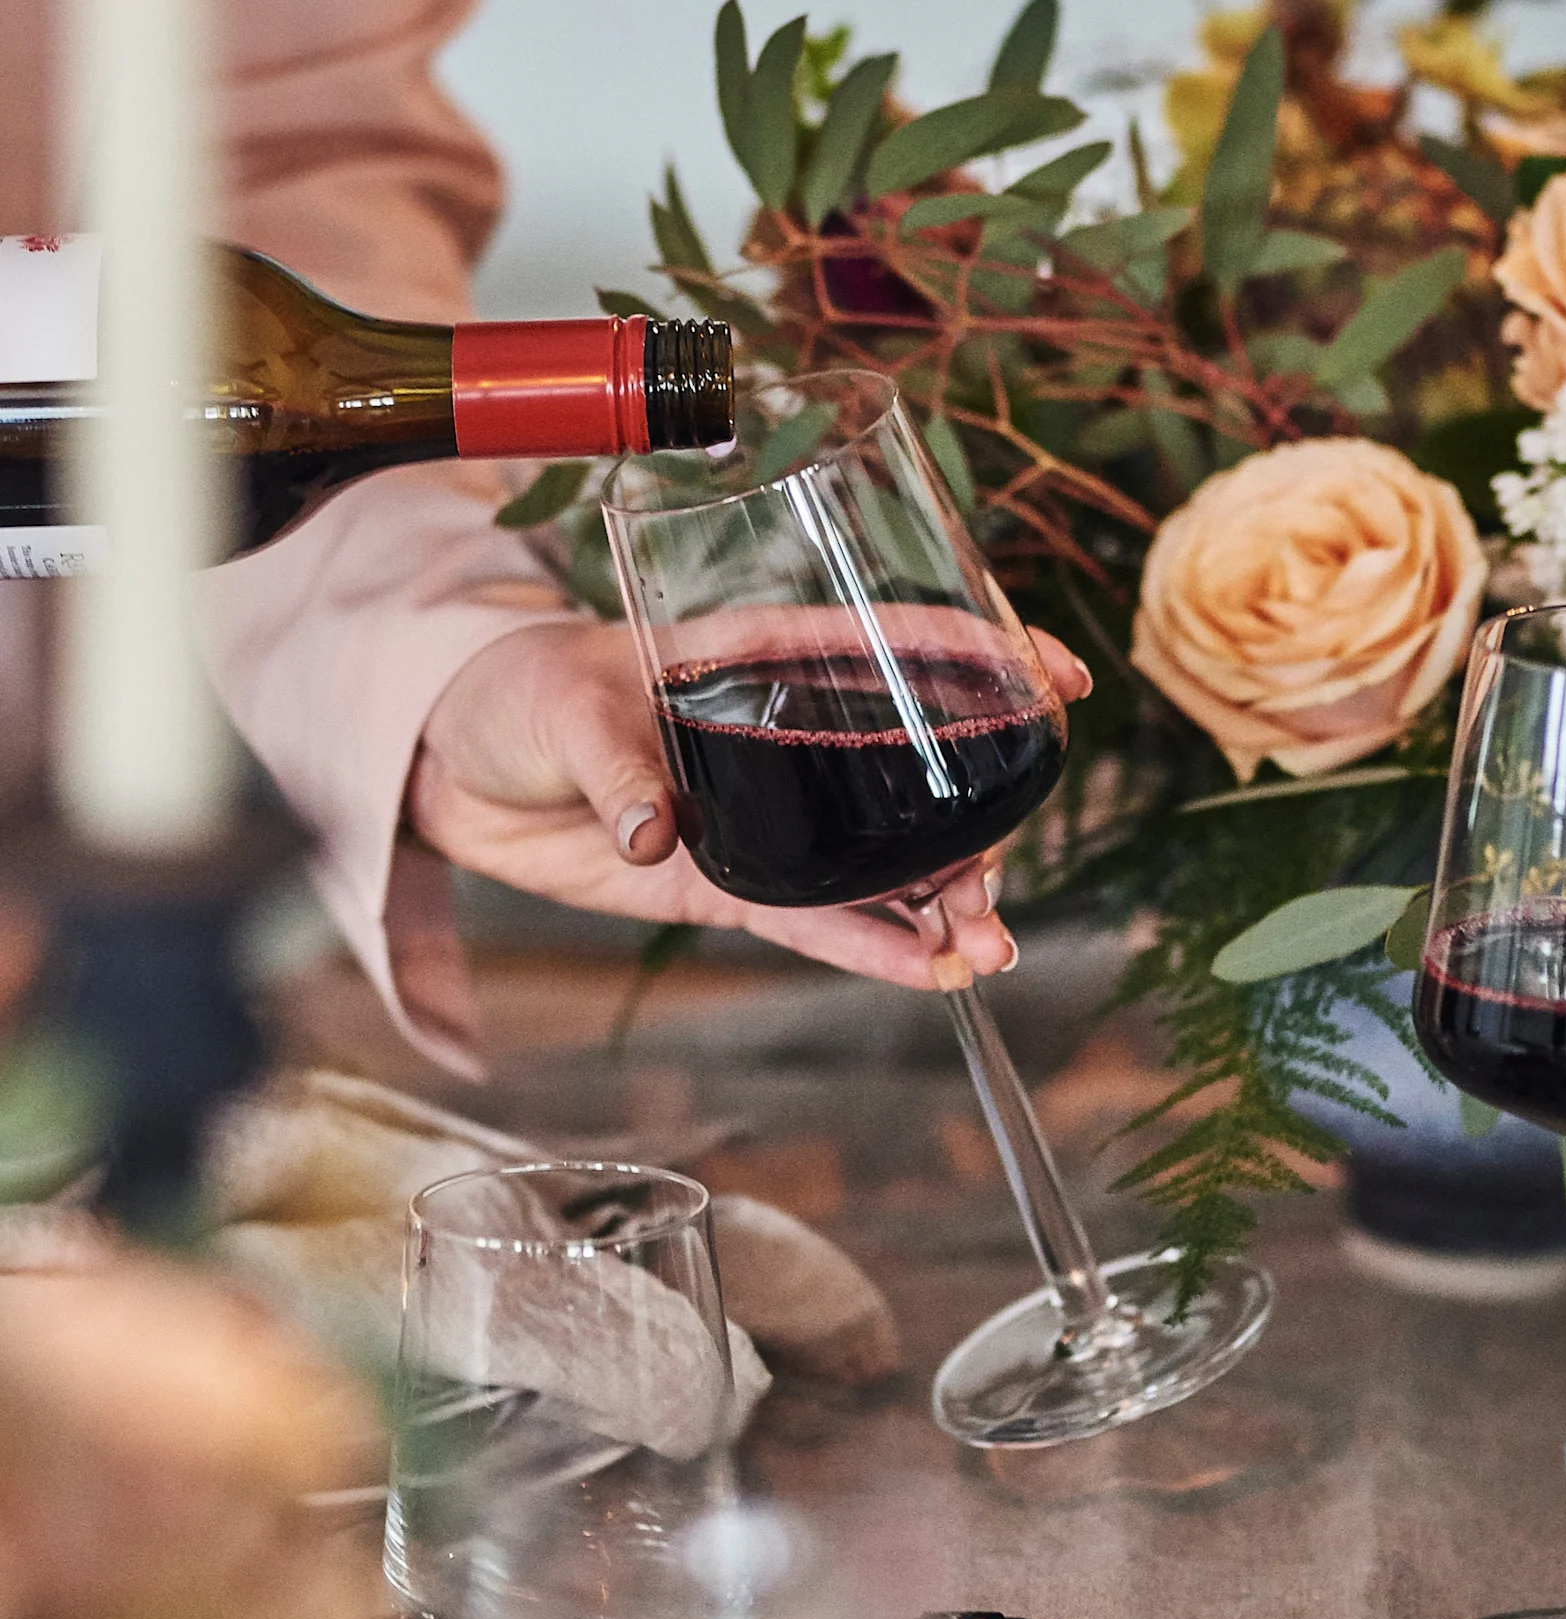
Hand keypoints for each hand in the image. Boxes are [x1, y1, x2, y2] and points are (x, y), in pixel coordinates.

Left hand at [409, 619, 1091, 990]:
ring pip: (880, 860)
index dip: (983, 655)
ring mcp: (768, 814)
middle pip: (911, 774)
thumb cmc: (518, 692)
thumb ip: (619, 768)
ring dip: (940, 902)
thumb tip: (656, 836)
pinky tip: (932, 974)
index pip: (895, 644)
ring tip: (988, 946)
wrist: (452, 764)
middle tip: (1001, 877)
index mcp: (768, 651)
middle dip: (976, 826)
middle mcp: (789, 734)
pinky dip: (874, 949)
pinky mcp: (730, 884)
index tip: (1060, 678)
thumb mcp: (568, 709)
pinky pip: (817, 921)